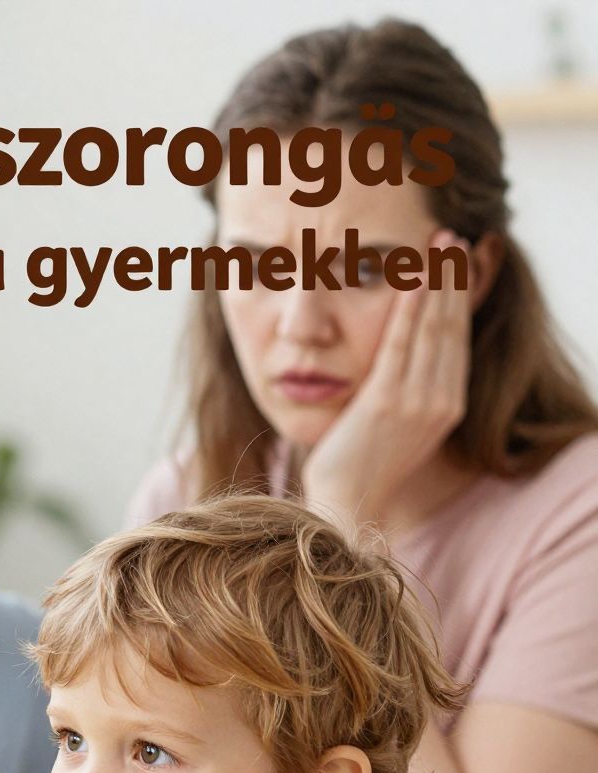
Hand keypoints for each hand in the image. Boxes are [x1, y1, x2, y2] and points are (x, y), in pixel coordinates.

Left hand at [301, 231, 472, 531]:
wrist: (345, 504)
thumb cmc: (359, 465)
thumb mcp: (394, 423)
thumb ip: (403, 387)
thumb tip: (397, 354)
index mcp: (447, 406)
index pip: (457, 339)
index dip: (458, 297)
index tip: (455, 262)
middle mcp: (441, 402)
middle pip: (451, 326)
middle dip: (453, 278)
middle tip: (450, 237)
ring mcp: (417, 403)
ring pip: (433, 328)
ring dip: (436, 280)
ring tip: (437, 243)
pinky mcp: (388, 403)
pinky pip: (401, 344)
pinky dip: (409, 307)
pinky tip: (411, 277)